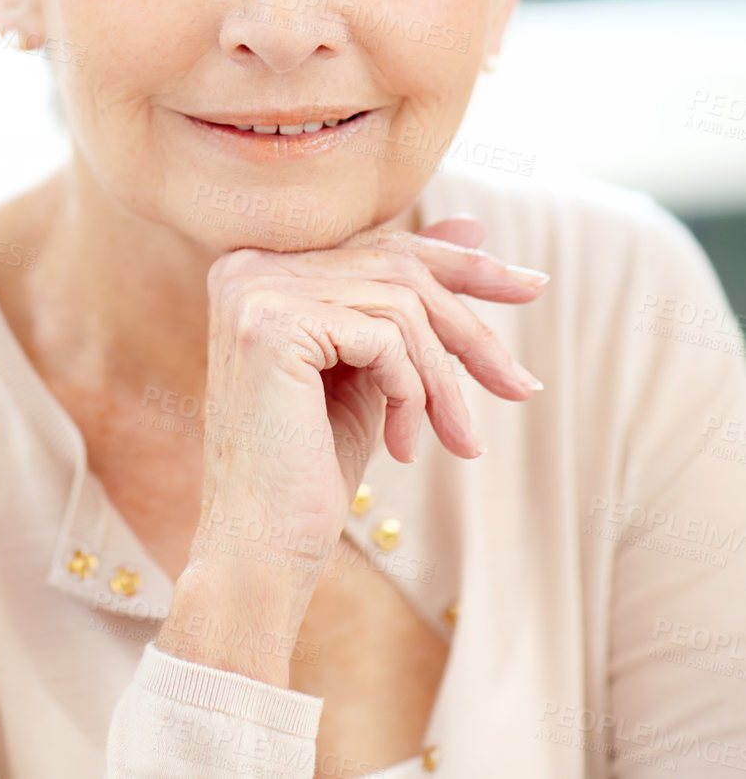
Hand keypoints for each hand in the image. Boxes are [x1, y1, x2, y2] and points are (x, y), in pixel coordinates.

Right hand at [182, 212, 547, 617]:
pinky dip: (412, 392)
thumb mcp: (372, 373)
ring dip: (444, 381)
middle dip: (471, 331)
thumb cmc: (312, 469)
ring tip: (459, 442)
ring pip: (400, 305)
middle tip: (522, 387)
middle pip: (398, 271)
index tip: (531, 286)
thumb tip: (472, 228)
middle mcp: (249, 263)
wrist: (261, 551)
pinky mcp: (270, 322)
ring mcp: (254, 288)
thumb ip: (406, 305)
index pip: (382, 245)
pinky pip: (384, 336)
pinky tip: (404, 445)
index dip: (461, 264)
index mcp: (263, 266)